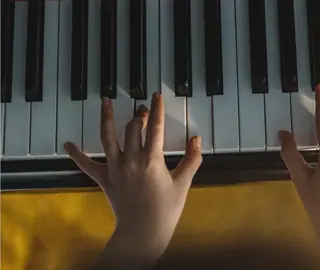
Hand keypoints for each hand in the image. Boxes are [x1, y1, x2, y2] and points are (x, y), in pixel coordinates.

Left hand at [64, 93, 201, 265]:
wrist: (144, 231)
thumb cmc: (166, 210)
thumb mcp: (183, 183)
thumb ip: (192, 159)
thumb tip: (197, 139)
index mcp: (152, 160)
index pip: (155, 127)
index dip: (157, 109)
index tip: (156, 96)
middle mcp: (132, 160)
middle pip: (132, 128)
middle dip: (138, 115)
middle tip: (142, 110)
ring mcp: (116, 168)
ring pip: (108, 137)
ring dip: (107, 118)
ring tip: (105, 102)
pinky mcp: (104, 179)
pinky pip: (87, 165)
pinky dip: (77, 154)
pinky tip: (68, 144)